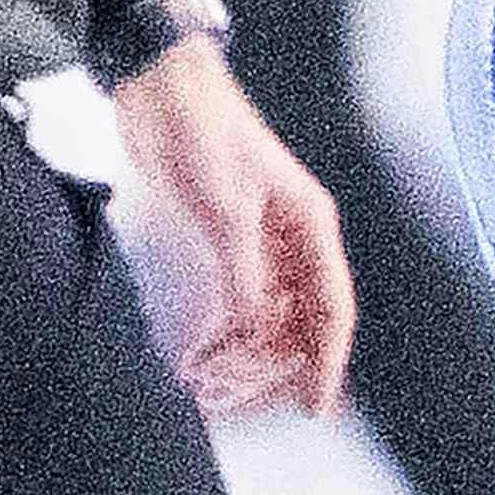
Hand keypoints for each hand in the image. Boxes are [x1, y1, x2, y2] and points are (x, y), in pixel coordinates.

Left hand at [117, 30, 352, 418]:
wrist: (161, 91)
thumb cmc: (206, 134)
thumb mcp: (227, 207)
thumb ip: (241, 272)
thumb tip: (249, 328)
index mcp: (310, 225)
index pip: (333, 306)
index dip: (329, 359)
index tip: (316, 403)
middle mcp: (293, 238)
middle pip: (306, 316)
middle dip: (288, 361)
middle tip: (263, 402)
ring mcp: (259, 240)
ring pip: (272, 312)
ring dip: (254, 349)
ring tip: (226, 383)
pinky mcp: (224, 239)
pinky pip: (238, 297)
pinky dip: (228, 327)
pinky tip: (211, 351)